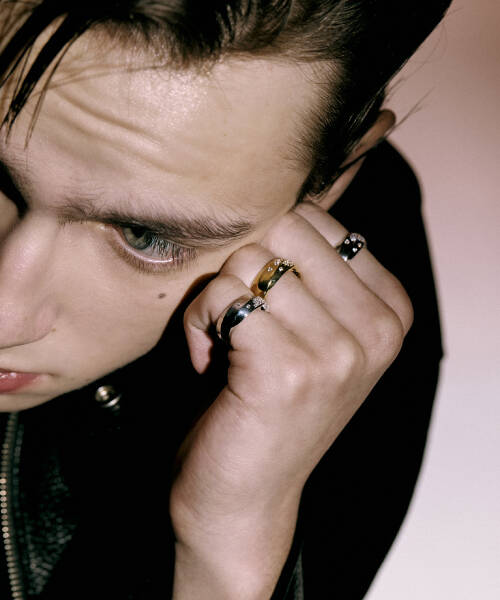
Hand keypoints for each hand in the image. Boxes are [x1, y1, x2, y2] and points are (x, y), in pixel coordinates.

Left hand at [171, 202, 412, 598]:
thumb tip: (278, 198)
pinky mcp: (289, 371)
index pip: (317, 220)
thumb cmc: (267, 402)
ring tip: (224, 347)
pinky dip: (200, 322)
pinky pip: (224, 295)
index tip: (266, 306)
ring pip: (248, 260)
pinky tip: (209, 362)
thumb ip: (313, 268)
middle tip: (239, 320)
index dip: (271, 253)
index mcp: (391, 309)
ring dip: (217, 300)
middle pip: (284, 228)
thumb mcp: (313, 330)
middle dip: (244, 267)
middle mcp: (378, 328)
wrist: (245, 495)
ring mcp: (340, 351)